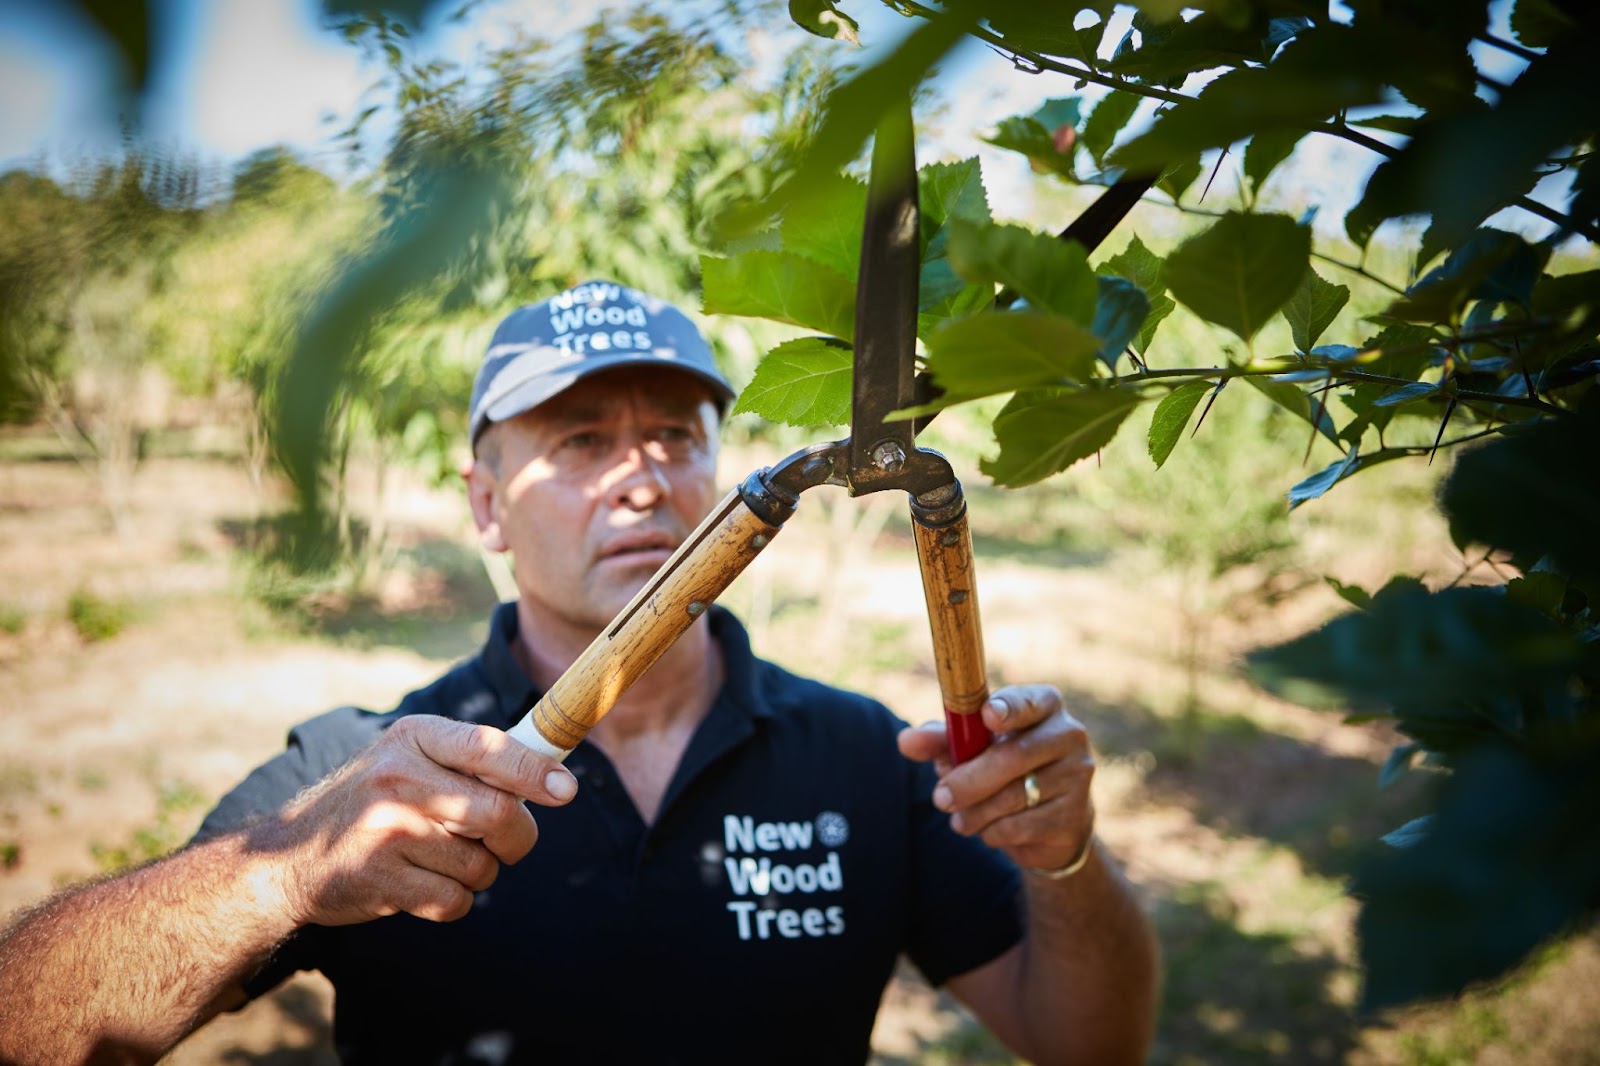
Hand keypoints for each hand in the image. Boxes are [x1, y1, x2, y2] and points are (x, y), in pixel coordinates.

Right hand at [259, 715, 577, 926]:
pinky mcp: (380, 879)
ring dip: (479, 871)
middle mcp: (399, 777)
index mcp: (414, 736)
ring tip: (443, 859)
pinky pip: (455, 899)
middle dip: (518, 837)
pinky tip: (424, 884)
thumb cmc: (372, 803)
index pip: (490, 748)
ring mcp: (387, 830)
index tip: (566, 790)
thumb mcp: (409, 758)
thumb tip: (552, 775)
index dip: (536, 771)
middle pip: (499, 813)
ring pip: (481, 863)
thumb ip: (470, 762)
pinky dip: (454, 899)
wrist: (288, 857)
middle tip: (508, 842)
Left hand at [897, 684, 1094, 873]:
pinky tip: (989, 829)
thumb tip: (906, 741)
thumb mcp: (969, 749)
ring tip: (960, 819)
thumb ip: (939, 740)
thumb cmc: (1002, 768)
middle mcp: (1068, 733)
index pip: (1028, 701)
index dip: (1008, 708)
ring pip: (1014, 796)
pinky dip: (994, 832)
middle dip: (968, 781)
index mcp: (1043, 705)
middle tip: (940, 798)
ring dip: (976, 812)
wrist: (1050, 821)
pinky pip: (1022, 826)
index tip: (986, 716)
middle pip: (1013, 756)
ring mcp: (1077, 774)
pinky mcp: (1075, 814)